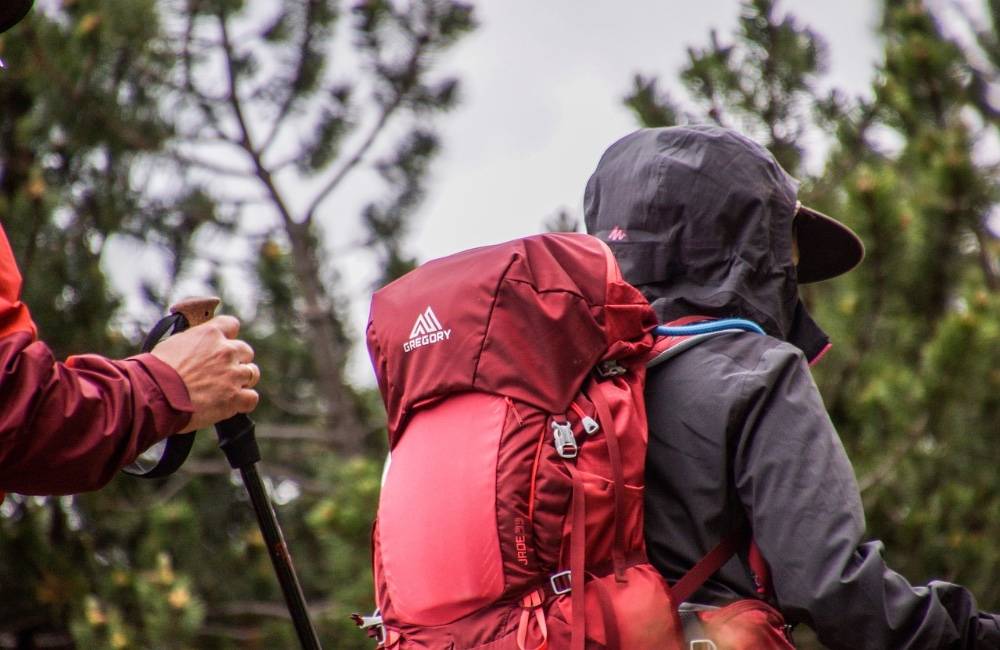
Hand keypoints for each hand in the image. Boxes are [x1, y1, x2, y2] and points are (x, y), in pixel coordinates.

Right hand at [150, 315, 259, 431]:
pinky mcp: (234, 397)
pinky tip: (232, 404)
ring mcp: (233, 374)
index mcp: (210, 334)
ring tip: (225, 389)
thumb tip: (197, 345)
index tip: (222, 345)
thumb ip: (194, 341)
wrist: (154, 394)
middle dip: (236, 360)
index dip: (228, 336)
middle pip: (245, 351)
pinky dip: (244, 401)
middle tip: (222, 372)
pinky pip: (252, 398)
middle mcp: (226, 351)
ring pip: (252, 373)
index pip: (231, 324)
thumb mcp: (174, 343)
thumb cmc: (156, 371)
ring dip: (241, 380)